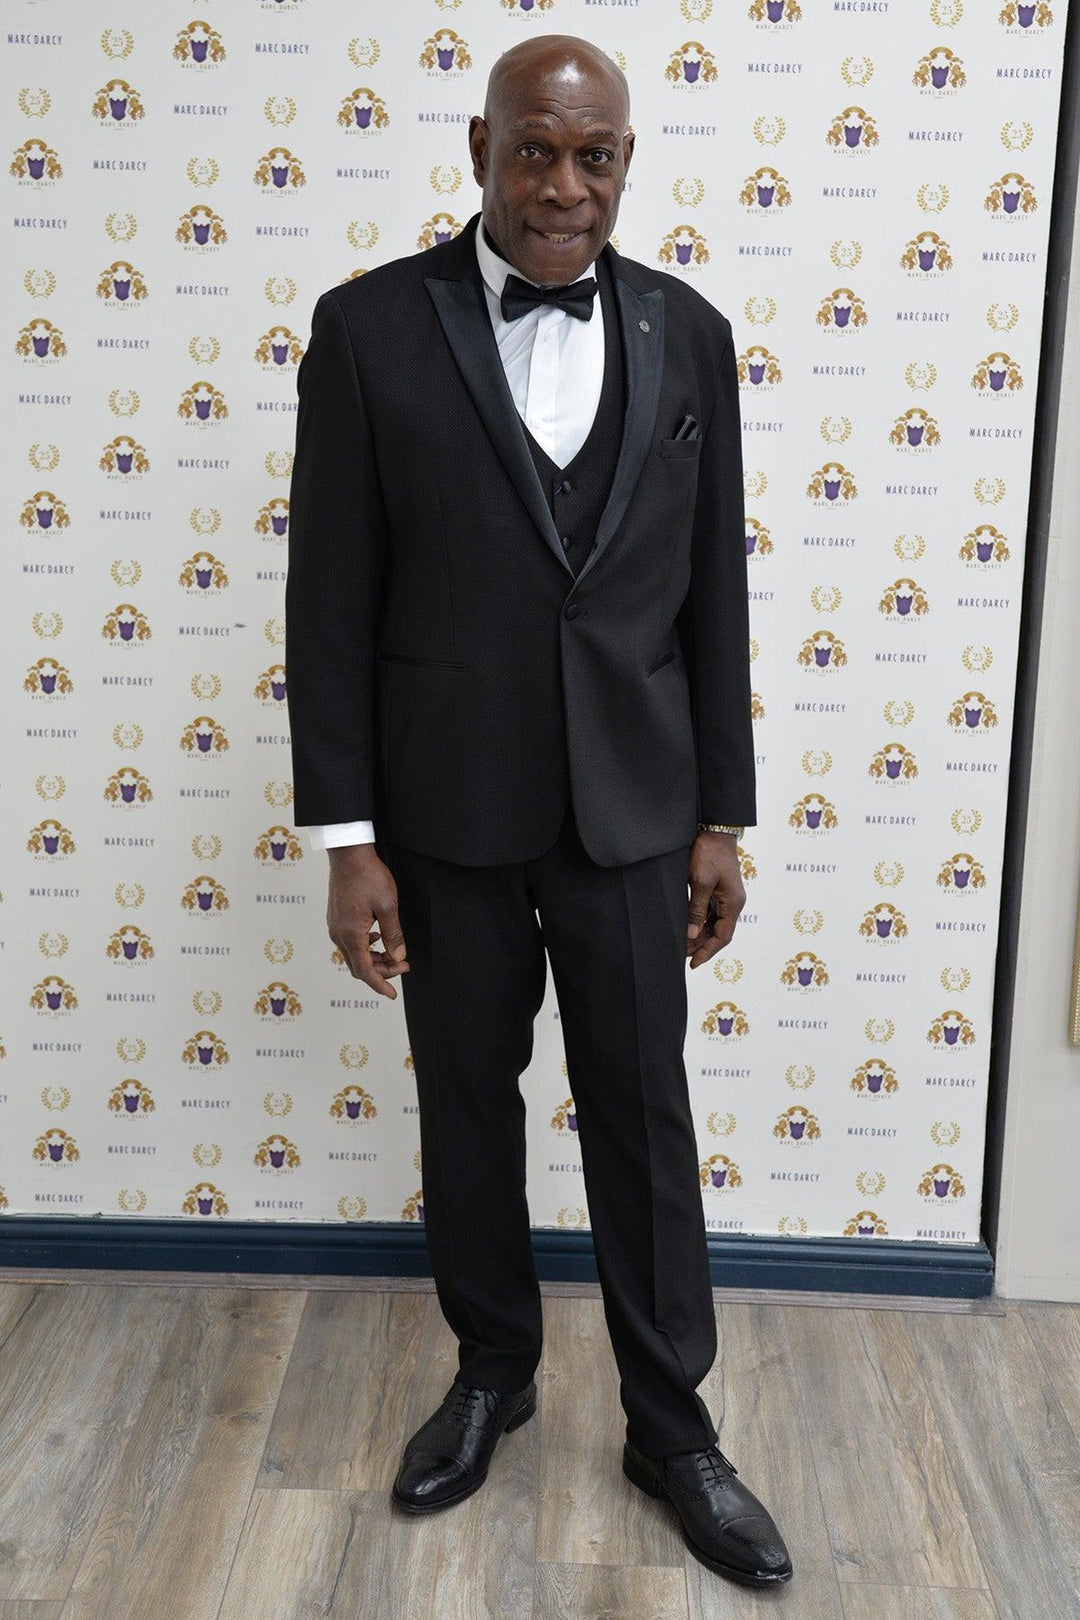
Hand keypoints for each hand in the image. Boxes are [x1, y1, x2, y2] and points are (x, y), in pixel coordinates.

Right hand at [326, 845, 408, 998]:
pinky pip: (349, 942)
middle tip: (404, 965)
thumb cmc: (368, 876)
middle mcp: (338, 934)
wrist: (348, 854)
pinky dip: (365, 946)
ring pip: (353, 954)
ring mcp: (335, 926)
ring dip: (374, 958)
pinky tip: (378, 937)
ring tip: (394, 953)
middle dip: (381, 971)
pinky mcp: (336, 918)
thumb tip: (399, 957)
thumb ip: (394, 934)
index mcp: (351, 934)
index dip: (379, 984)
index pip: (364, 971)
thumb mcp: (388, 906)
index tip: (392, 994)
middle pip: (358, 965)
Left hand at [686, 830, 744, 968]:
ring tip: (683, 946)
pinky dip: (700, 922)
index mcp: (733, 903)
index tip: (693, 963)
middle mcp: (733, 903)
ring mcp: (727, 896)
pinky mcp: (719, 890)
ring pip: (714, 923)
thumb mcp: (700, 882)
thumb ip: (696, 909)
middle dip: (702, 946)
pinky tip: (688, 928)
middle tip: (683, 957)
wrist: (715, 830)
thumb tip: (691, 933)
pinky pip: (711, 912)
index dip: (708, 952)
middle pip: (719, 932)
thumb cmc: (709, 854)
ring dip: (700, 935)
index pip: (723, 936)